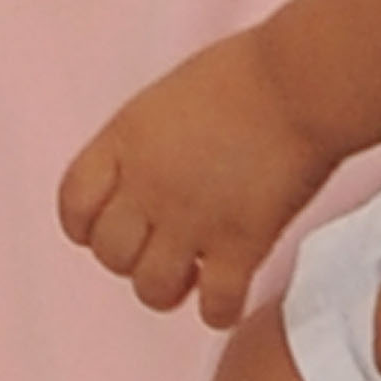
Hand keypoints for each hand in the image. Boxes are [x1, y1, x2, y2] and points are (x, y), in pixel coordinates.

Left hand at [57, 30, 334, 326]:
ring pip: (151, 289)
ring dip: (168, 289)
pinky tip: (231, 297)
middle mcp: (148, 186)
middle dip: (132, 259)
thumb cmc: (255, 70)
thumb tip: (160, 165)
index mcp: (126, 142)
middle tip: (165, 250)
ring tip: (195, 277)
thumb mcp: (174, 93)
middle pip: (111, 254)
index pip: (74, 205)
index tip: (112, 227)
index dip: (87, 226)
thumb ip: (154, 139)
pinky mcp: (241, 243)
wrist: (305, 82)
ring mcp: (192, 220)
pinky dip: (220, 310)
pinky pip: (216, 305)